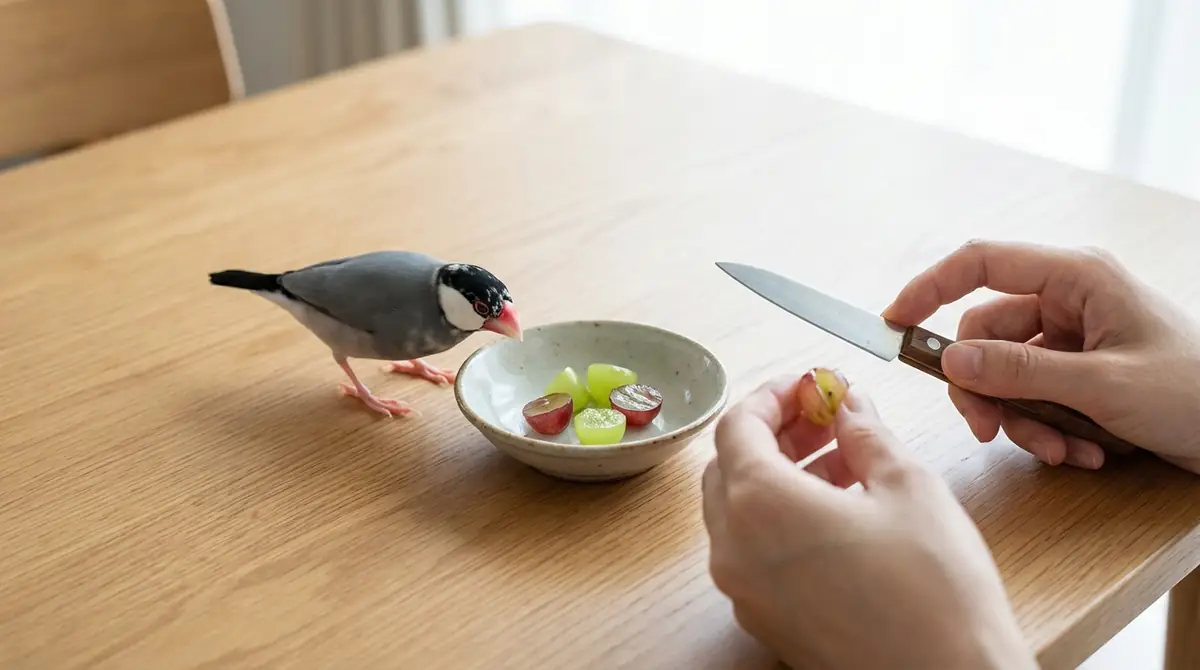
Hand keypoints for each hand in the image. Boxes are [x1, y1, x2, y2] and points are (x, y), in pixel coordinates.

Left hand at [702, 376, 1036, 669]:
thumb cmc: (935, 594)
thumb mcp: (908, 486)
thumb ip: (867, 434)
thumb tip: (851, 406)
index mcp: (758, 505)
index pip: (737, 426)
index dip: (773, 396)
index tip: (809, 384)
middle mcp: (734, 549)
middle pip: (730, 467)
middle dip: (774, 433)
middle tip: (824, 417)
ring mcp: (745, 591)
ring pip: (740, 511)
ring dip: (780, 475)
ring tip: (842, 459)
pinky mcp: (766, 620)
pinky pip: (756, 552)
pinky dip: (782, 519)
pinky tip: (838, 510)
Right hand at [883, 240, 1199, 473]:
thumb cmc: (1195, 392)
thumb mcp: (1101, 385)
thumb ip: (1020, 372)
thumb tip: (949, 361)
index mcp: (1076, 276)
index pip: (980, 263)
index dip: (929, 287)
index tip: (893, 323)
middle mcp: (1069, 299)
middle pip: (984, 336)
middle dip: (988, 391)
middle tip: (990, 432)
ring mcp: (1073, 337)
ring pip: (1005, 375)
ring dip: (1025, 420)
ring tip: (1064, 453)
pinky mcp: (1079, 371)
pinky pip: (1033, 396)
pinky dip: (1049, 429)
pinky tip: (1085, 454)